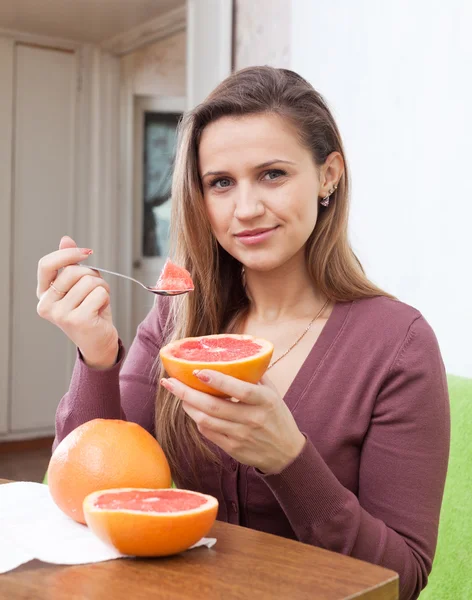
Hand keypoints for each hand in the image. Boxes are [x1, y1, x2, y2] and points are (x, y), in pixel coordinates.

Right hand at [36, 236, 118, 368]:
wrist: (99, 342)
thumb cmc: (90, 311)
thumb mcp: (79, 285)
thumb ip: (70, 264)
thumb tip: (65, 239)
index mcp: (43, 294)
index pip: (46, 264)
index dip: (67, 254)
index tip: (86, 252)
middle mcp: (46, 305)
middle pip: (73, 271)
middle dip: (92, 275)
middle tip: (96, 289)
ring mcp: (60, 314)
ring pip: (89, 281)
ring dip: (102, 288)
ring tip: (98, 302)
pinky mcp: (77, 320)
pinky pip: (99, 293)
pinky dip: (106, 298)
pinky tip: (101, 311)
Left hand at [160, 371, 305, 473]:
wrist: (285, 454)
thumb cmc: (277, 417)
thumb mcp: (273, 394)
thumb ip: (255, 376)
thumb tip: (234, 356)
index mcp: (264, 401)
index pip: (239, 390)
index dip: (218, 380)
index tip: (198, 370)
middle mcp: (252, 419)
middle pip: (213, 406)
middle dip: (187, 393)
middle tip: (169, 381)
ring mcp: (240, 435)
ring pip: (206, 420)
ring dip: (188, 405)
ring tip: (177, 392)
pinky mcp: (232, 448)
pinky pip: (208, 432)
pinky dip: (197, 419)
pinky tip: (192, 408)